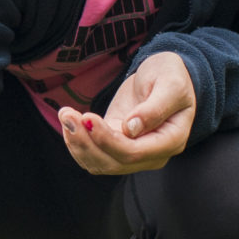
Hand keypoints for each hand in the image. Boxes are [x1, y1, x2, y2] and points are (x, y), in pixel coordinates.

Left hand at [57, 52, 195, 174]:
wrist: (164, 75)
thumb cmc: (171, 76)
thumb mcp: (170, 84)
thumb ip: (155, 107)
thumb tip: (131, 129)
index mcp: (171, 140)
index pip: (134, 152)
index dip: (108, 140)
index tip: (88, 117)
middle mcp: (152, 154)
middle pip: (113, 163)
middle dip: (86, 142)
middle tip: (68, 114)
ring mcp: (134, 153)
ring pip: (100, 163)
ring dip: (78, 143)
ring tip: (66, 115)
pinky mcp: (116, 145)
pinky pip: (94, 154)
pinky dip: (78, 142)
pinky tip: (69, 121)